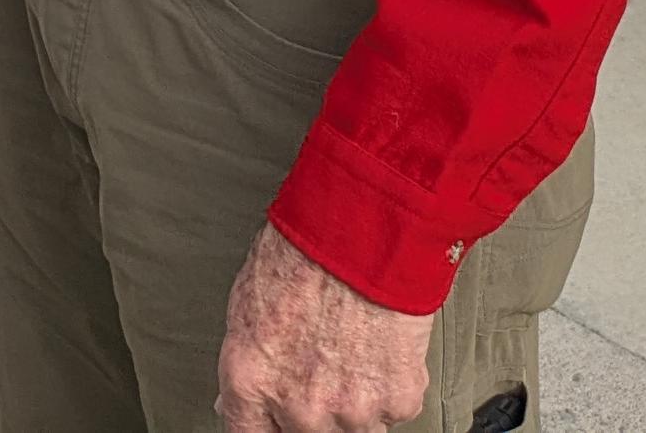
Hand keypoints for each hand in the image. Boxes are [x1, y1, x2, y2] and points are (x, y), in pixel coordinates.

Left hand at [215, 222, 434, 432]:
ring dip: (352, 403)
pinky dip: (387, 388)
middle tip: (320, 365)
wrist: (363, 232)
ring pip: (352, 430)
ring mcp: (351, 411)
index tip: (274, 419)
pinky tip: (376, 347)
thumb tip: (247, 394)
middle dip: (310, 409)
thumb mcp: (248, 306)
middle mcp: (299, 408)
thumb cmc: (302, 255)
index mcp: (251, 382)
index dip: (264, 426)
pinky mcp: (398, 403)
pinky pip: (390, 412)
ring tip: (350, 352)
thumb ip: (251, 362)